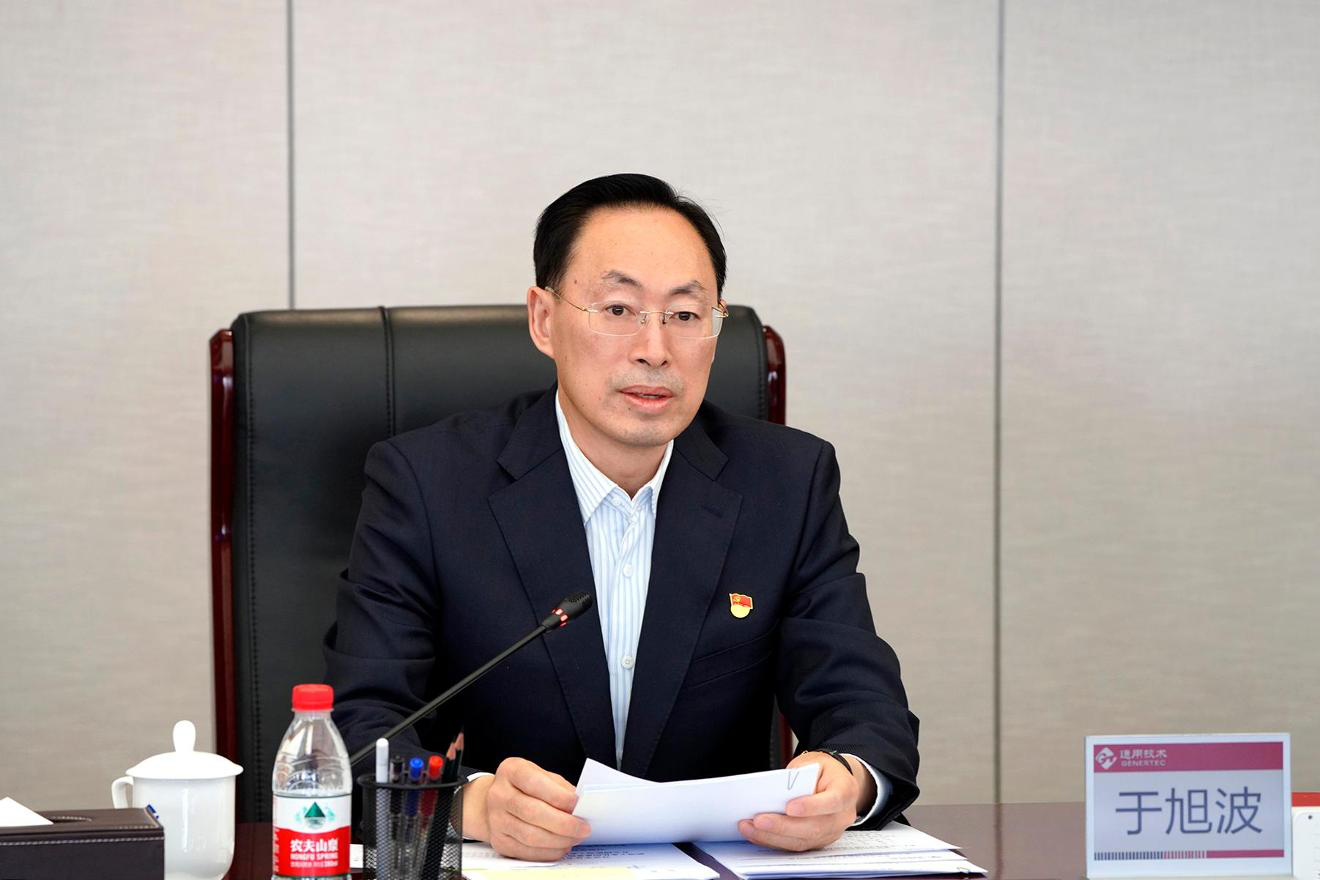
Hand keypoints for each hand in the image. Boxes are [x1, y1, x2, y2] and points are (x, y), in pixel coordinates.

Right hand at [463, 757, 591, 860]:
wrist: (494, 801)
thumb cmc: (525, 787)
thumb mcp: (541, 775)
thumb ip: (559, 788)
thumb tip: (580, 808)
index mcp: (511, 771)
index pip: (534, 783)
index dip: (558, 796)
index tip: (578, 804)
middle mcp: (499, 795)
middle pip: (532, 812)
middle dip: (563, 823)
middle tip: (584, 828)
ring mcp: (496, 820)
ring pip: (530, 836)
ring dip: (558, 841)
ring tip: (576, 838)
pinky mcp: (499, 842)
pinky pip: (526, 852)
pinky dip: (549, 852)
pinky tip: (562, 847)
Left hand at [738, 752, 873, 851]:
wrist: (836, 781)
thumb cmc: (823, 770)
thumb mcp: (812, 763)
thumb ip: (798, 777)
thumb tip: (774, 793)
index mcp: (845, 791)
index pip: (832, 802)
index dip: (811, 807)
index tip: (789, 807)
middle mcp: (842, 816)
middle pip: (813, 827)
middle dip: (782, 825)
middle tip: (758, 820)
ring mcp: (832, 832)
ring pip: (802, 841)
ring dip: (772, 836)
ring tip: (749, 827)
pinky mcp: (819, 841)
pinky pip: (796, 845)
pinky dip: (774, 841)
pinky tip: (756, 834)